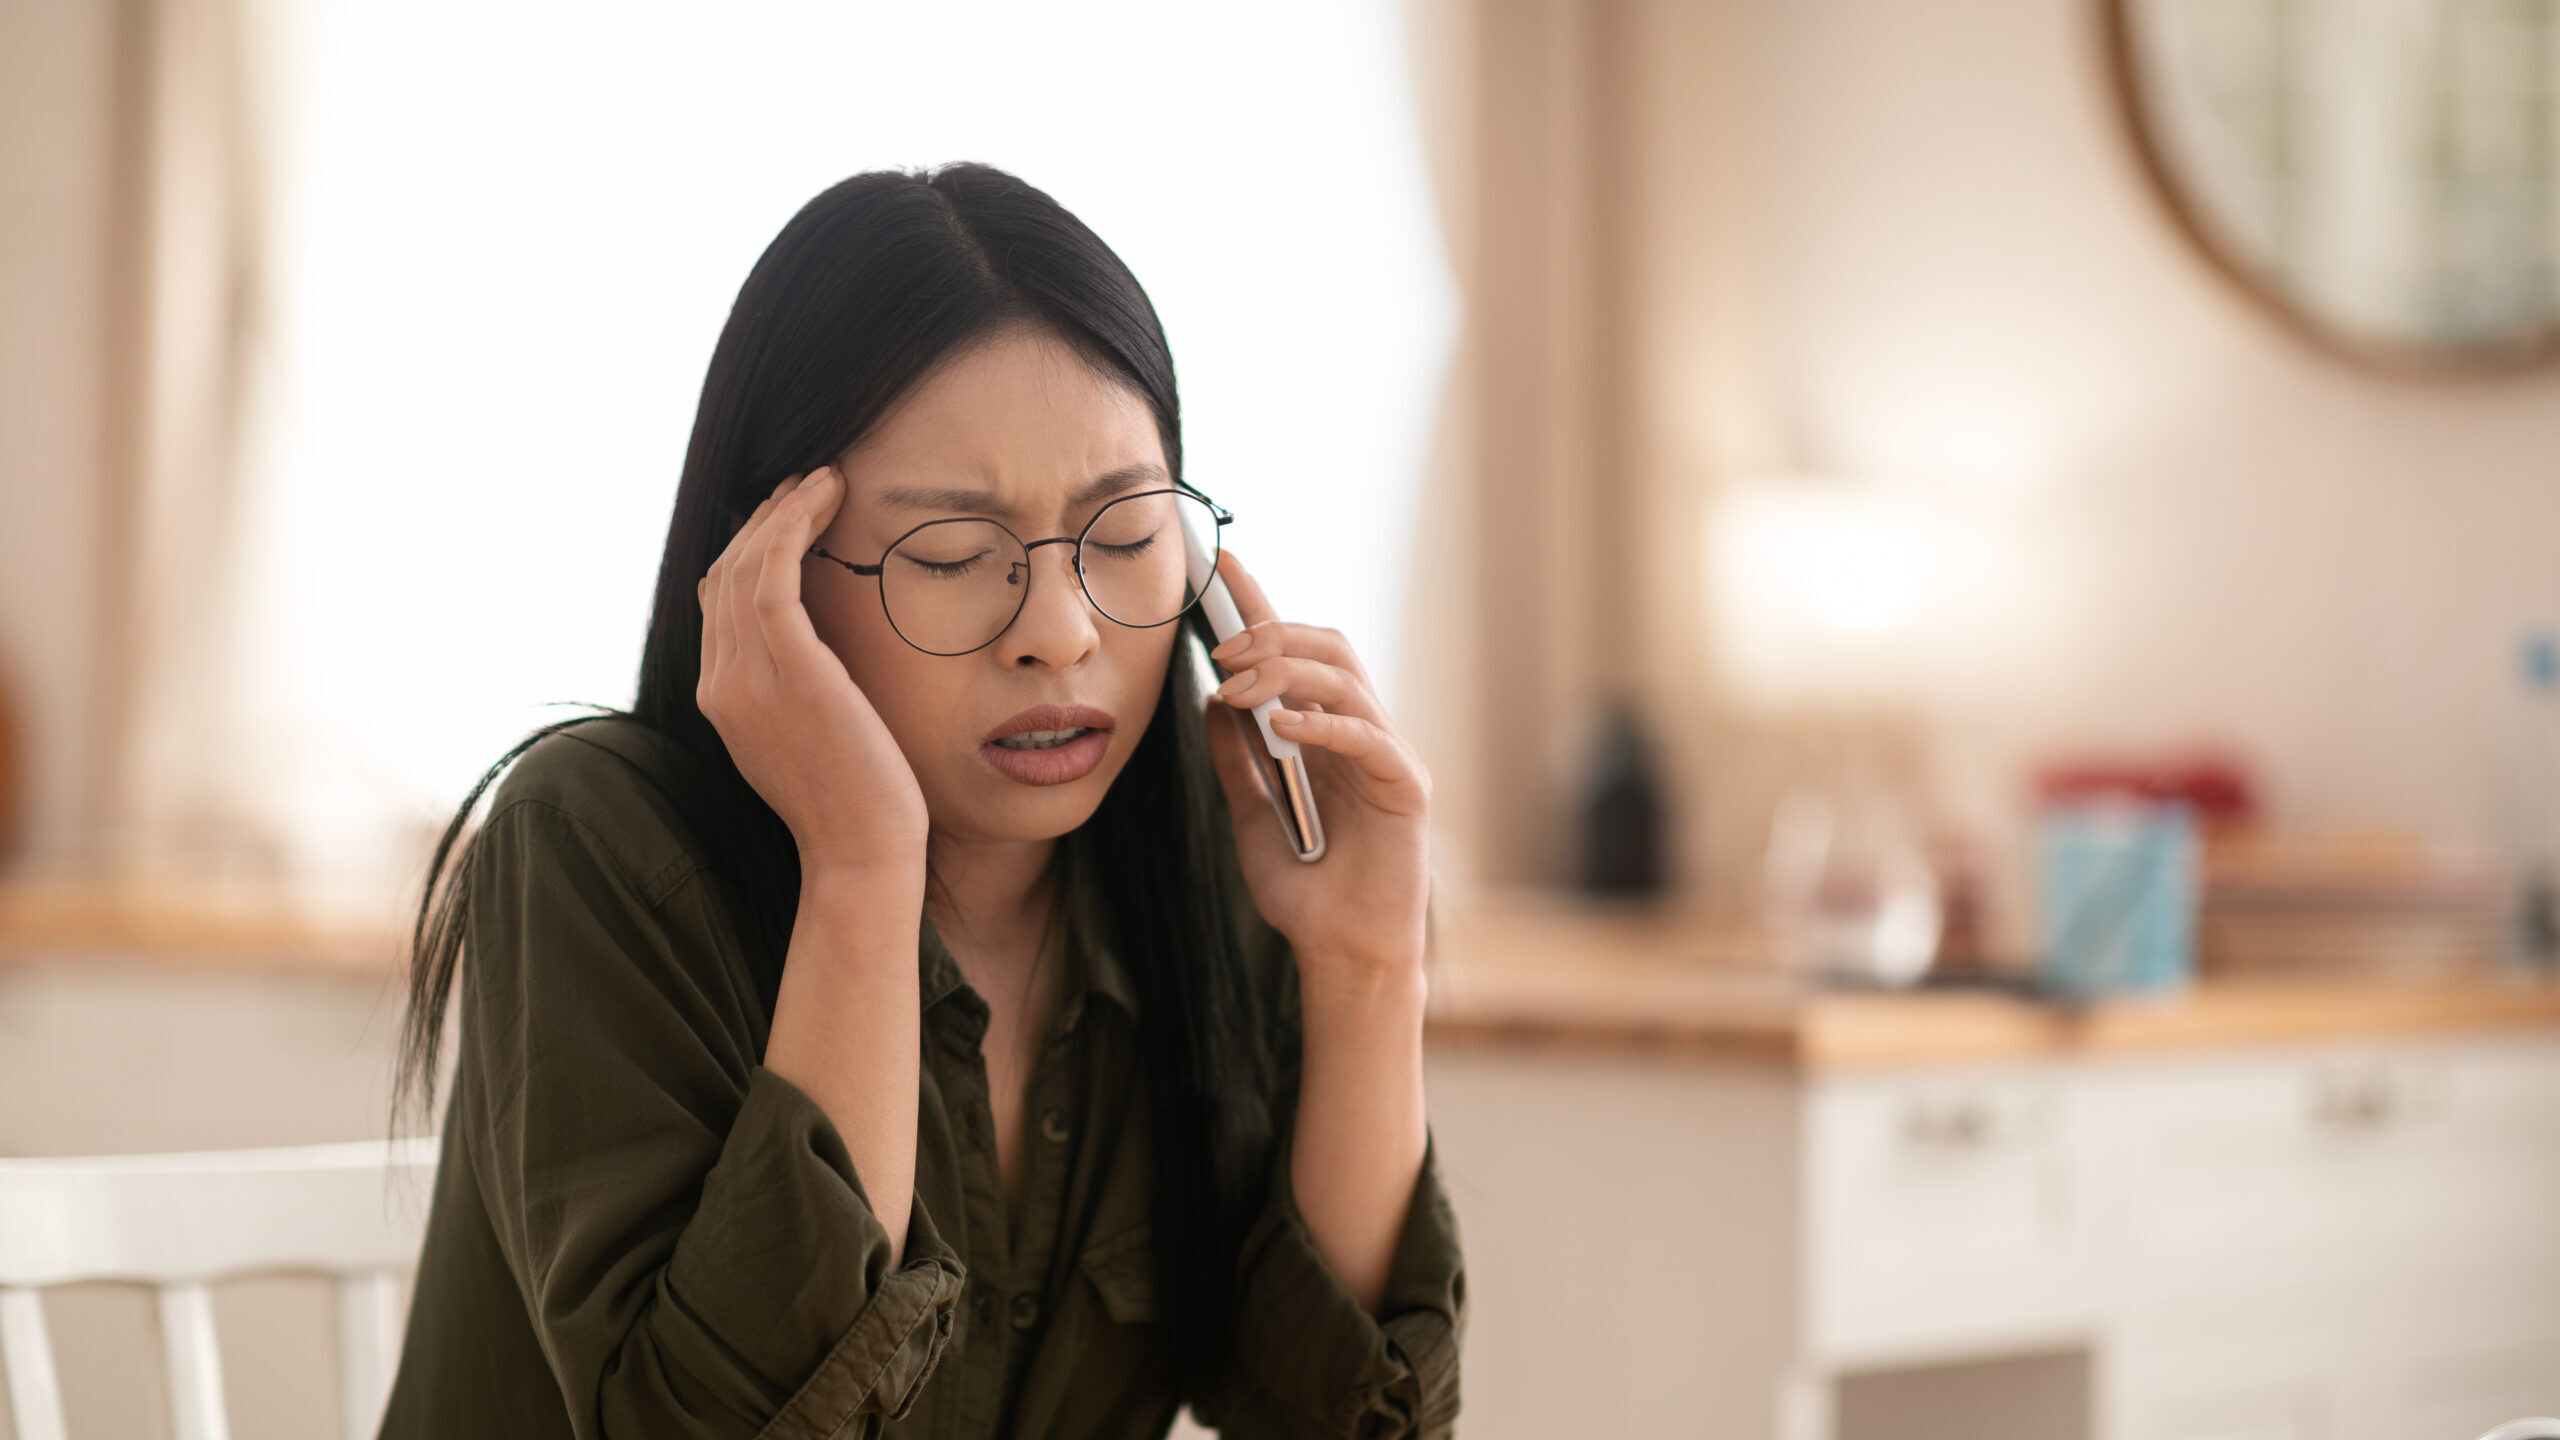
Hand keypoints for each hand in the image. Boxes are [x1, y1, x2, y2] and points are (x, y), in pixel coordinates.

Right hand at [696, 468, 927, 879]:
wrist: (863, 852)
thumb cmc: (859, 801)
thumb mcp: (814, 736)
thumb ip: (799, 689)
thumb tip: (823, 647)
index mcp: (724, 700)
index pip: (720, 603)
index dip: (751, 549)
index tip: (792, 517)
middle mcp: (722, 685)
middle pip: (726, 574)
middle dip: (765, 520)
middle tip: (808, 484)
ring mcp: (745, 679)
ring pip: (745, 565)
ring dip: (783, 511)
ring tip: (824, 479)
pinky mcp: (788, 671)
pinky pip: (771, 575)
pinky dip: (793, 525)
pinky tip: (825, 497)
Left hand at [1204, 552, 1429, 980]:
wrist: (1342, 953)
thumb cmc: (1305, 893)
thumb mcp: (1249, 816)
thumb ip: (1235, 760)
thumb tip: (1210, 700)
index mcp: (1325, 735)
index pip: (1297, 653)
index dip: (1262, 605)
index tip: (1221, 566)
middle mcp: (1361, 734)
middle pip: (1328, 647)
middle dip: (1272, 633)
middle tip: (1220, 650)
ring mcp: (1388, 756)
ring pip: (1346, 679)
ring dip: (1286, 671)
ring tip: (1238, 688)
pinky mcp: (1407, 787)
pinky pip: (1368, 736)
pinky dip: (1323, 723)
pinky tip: (1282, 728)